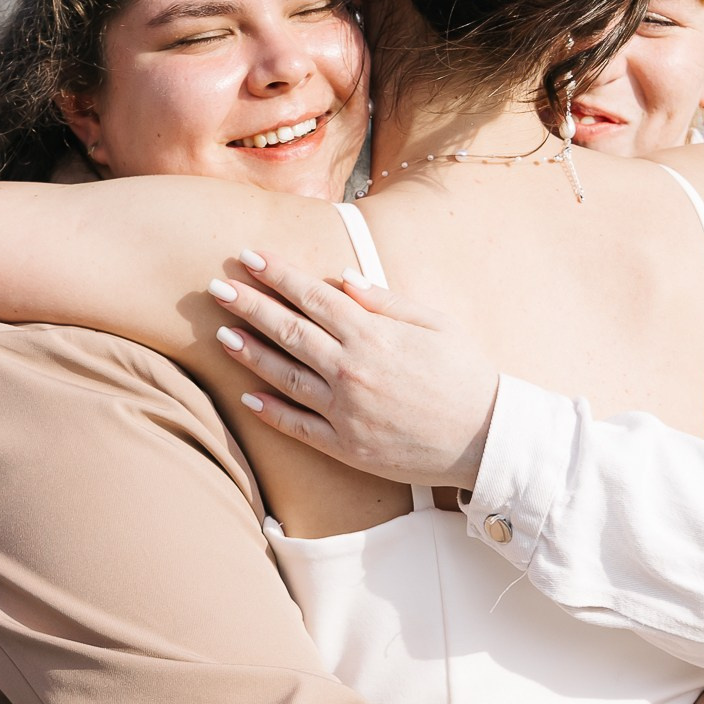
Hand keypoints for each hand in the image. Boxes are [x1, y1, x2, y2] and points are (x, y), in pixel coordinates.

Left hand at [209, 250, 498, 488]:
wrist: (488, 439)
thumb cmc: (466, 375)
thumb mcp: (435, 325)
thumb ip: (385, 301)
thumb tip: (342, 279)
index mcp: (373, 335)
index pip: (312, 296)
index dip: (277, 275)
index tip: (249, 256)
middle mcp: (351, 370)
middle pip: (288, 331)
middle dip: (249, 305)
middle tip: (215, 288)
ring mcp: (345, 411)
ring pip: (284, 376)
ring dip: (249, 353)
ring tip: (221, 334)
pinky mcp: (346, 447)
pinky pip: (298, 426)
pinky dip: (270, 411)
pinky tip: (247, 396)